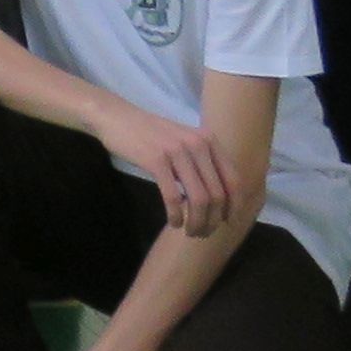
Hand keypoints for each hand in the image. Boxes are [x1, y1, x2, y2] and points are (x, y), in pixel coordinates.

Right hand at [99, 103, 235, 236]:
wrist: (117, 117)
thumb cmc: (151, 134)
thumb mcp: (184, 141)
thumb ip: (203, 162)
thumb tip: (220, 199)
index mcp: (209, 140)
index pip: (234, 180)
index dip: (234, 207)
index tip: (226, 222)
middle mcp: (198, 144)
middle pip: (217, 195)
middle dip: (213, 221)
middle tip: (202, 232)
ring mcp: (177, 151)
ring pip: (198, 199)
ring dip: (197, 222)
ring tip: (190, 231)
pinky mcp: (156, 160)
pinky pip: (173, 197)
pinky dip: (176, 215)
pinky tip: (174, 222)